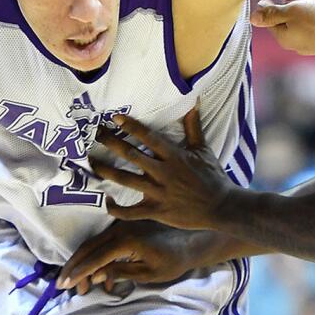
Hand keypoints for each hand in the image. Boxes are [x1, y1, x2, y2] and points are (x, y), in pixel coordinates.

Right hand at [56, 219, 213, 294]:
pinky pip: (105, 244)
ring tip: (80, 287)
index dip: (79, 271)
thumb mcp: (150, 273)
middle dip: (74, 267)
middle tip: (62, 285)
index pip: (96, 256)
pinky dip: (97, 260)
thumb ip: (122, 272)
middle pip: (89, 247)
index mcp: (127, 241)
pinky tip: (102, 279)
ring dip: (84, 265)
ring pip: (94, 245)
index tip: (65, 285)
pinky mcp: (125, 228)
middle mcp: (121, 229)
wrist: (193, 240)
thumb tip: (96, 276)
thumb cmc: (174, 260)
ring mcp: (122, 227)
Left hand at [91, 107, 237, 230]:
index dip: (131, 126)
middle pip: (131, 155)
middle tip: (96, 134)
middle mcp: (163, 172)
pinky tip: (107, 201)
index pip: (148, 137)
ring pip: (125, 180)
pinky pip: (131, 212)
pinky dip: (116, 209)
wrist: (221, 207)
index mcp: (174, 156)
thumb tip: (194, 101)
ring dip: (106, 171)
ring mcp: (158, 192)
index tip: (114, 118)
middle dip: (111, 143)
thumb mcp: (203, 149)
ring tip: (92, 163)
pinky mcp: (156, 211)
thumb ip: (193, 126)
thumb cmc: (212, 177)